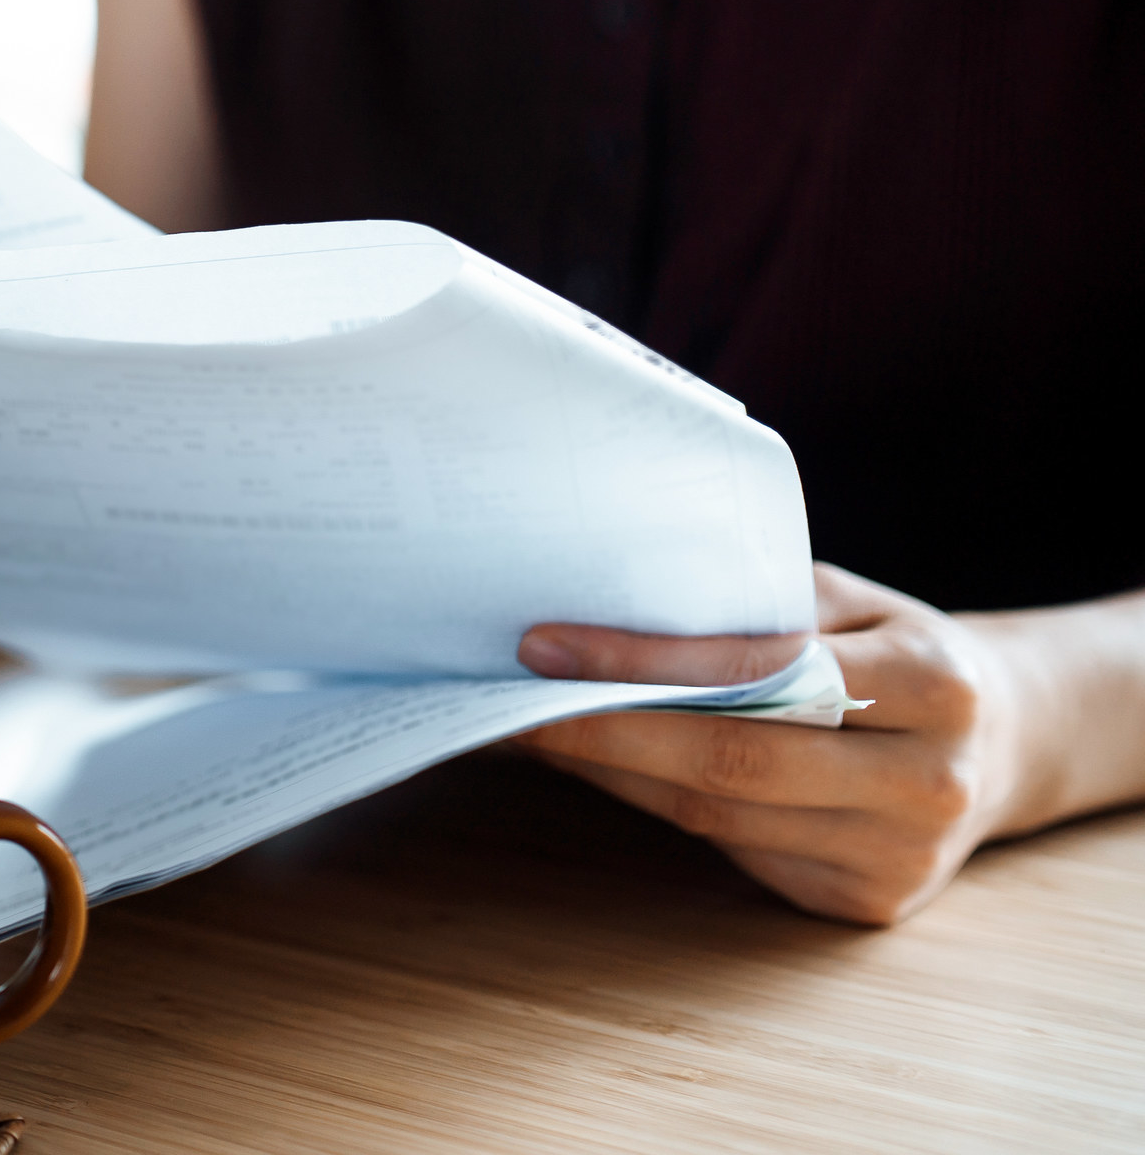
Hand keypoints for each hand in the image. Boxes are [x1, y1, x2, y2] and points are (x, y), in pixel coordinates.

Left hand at [509, 565, 1033, 925]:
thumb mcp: (846, 600)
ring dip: (612, 774)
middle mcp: (926, 781)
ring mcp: (898, 855)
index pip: (762, 674)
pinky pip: (734, 853)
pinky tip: (601, 771)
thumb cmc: (893, 648)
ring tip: (531, 731)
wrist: (999, 742)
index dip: (643, 665)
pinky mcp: (863, 903)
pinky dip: (656, 807)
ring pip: (719, 818)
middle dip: (602, 733)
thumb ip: (754, 606)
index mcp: (933, 683)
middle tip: (504, 701)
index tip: (542, 647)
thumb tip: (602, 612)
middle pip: (732, 765)